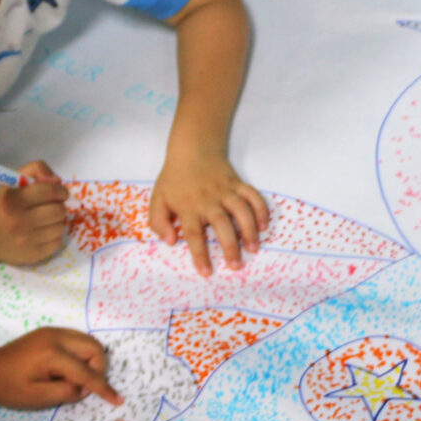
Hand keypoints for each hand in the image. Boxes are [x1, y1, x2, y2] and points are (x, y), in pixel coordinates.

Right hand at [0, 161, 70, 266]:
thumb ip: (36, 170)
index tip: (60, 192)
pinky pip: (57, 242)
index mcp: (11, 201)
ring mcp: (25, 241)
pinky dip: (54, 235)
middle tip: (53, 205)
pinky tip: (42, 232)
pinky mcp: (32, 255)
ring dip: (57, 221)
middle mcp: (17, 222)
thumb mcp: (13, 181)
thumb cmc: (3, 204)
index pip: (48, 191)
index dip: (60, 190)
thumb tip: (57, 181)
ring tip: (45, 219)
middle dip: (59, 205)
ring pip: (60, 226)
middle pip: (58, 210)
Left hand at [0, 328, 121, 409]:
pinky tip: (68, 370)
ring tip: (76, 380)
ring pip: (88, 342)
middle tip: (86, 388)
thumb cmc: (7, 388)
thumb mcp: (37, 398)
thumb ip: (66, 392)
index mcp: (52, 354)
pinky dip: (80, 355)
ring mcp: (53, 331)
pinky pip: (77, 341)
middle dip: (98, 369)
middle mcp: (56, 336)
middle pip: (94, 348)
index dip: (103, 388)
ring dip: (90, 361)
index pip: (86, 372)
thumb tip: (84, 388)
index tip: (117, 400)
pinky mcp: (50, 333)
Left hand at [150, 147, 269, 275]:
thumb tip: (170, 241)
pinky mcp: (238, 183)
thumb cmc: (174, 179)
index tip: (207, 272)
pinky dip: (261, 210)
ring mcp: (226, 191)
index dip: (200, 255)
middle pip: (222, 225)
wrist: (192, 148)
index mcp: (188, 206)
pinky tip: (263, 226)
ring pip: (242, 211)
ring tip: (253, 249)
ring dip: (249, 231)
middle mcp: (209, 200)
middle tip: (236, 266)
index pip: (194, 234)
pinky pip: (253, 196)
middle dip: (230, 247)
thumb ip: (159, 222)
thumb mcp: (157, 199)